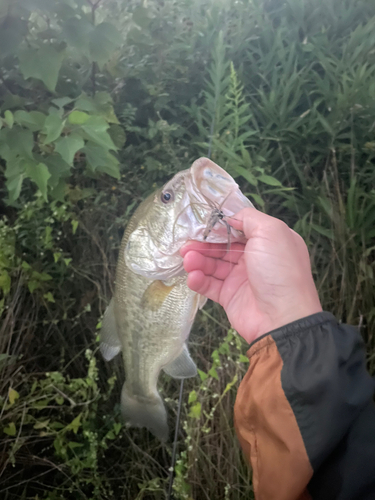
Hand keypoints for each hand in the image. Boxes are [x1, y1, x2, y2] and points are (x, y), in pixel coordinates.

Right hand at [180, 208, 321, 343]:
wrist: (282, 317)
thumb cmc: (279, 269)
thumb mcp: (271, 231)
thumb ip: (249, 218)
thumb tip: (229, 218)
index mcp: (268, 241)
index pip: (239, 229)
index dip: (220, 227)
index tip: (203, 227)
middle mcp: (255, 258)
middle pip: (223, 246)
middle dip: (203, 245)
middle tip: (186, 246)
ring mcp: (242, 278)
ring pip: (214, 265)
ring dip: (198, 261)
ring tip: (187, 261)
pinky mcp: (230, 297)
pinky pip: (210, 285)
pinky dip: (199, 280)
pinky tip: (193, 277)